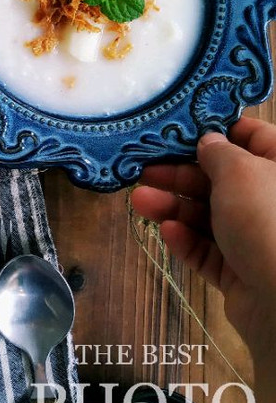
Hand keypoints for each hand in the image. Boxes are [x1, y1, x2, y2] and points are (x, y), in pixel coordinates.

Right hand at [132, 117, 275, 358]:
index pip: (250, 136)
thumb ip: (217, 152)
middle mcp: (271, 200)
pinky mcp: (242, 272)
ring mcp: (258, 238)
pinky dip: (187, 241)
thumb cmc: (266, 219)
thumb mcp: (239, 171)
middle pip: (220, 179)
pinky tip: (168, 234)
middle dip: (179, 174)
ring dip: (173, 207)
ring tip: (140, 202)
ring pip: (209, 216)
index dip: (214, 131)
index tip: (176, 131)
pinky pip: (209, 251)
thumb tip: (207, 142)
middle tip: (143, 170)